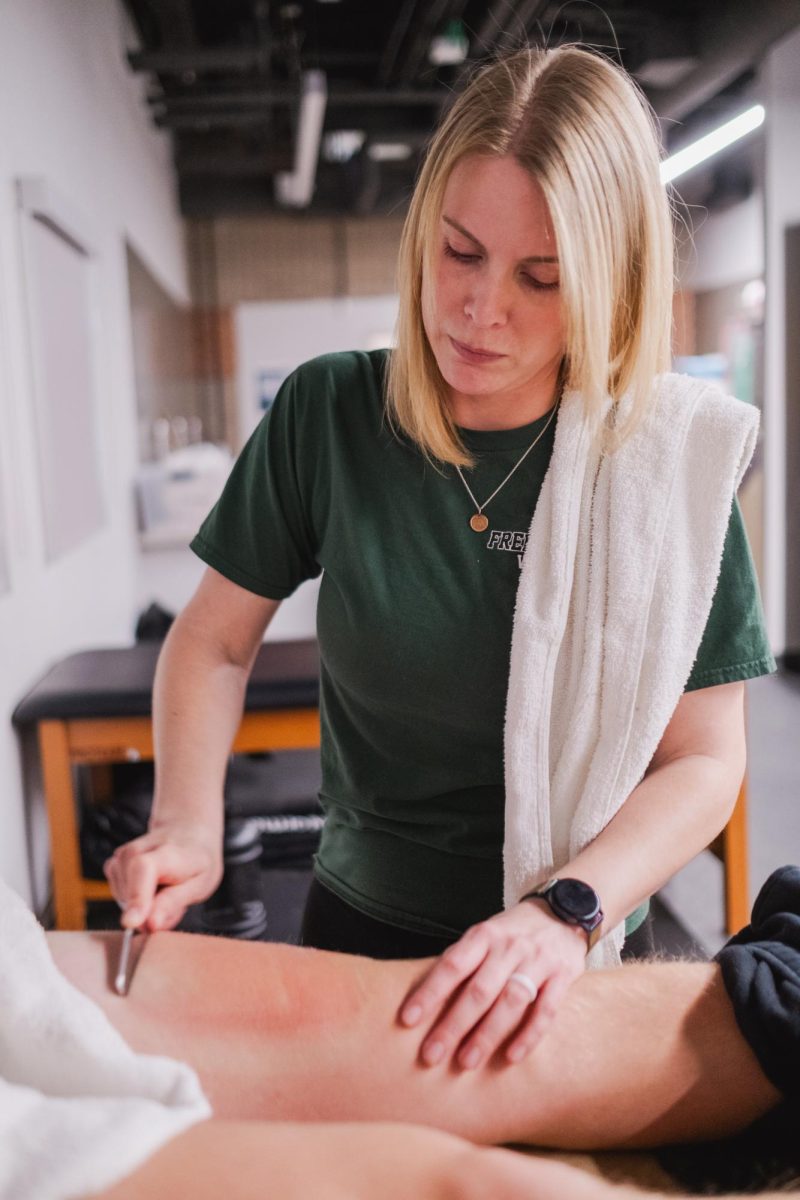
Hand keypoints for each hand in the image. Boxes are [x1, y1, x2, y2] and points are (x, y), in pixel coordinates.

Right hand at [103, 822, 222, 930]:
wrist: (188, 835)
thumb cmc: (196, 863)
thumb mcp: (199, 885)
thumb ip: (173, 904)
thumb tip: (149, 925)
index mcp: (170, 851)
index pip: (144, 868)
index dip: (136, 896)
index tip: (131, 923)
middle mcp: (141, 848)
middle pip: (127, 889)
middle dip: (143, 912)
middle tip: (170, 908)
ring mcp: (124, 854)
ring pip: (122, 896)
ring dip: (141, 905)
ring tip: (164, 891)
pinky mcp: (114, 862)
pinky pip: (117, 893)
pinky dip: (132, 899)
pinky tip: (150, 888)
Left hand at [398, 900, 586, 1070]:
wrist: (565, 910)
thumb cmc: (514, 932)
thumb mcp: (486, 935)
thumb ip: (463, 961)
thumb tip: (426, 994)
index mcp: (484, 935)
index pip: (452, 965)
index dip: (429, 992)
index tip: (408, 1019)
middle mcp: (509, 947)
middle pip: (478, 990)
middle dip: (453, 1025)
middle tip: (431, 1054)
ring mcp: (538, 961)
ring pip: (510, 1002)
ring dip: (487, 1034)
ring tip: (466, 1062)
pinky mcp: (563, 976)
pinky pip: (546, 1010)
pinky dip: (529, 1035)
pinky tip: (512, 1057)